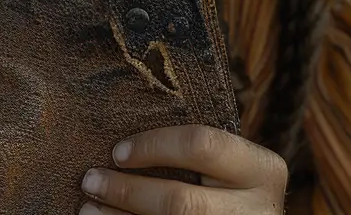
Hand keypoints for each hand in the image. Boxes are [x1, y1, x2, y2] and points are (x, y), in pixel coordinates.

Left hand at [79, 125, 286, 213]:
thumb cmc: (231, 187)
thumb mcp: (229, 165)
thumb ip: (194, 151)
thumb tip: (119, 143)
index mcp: (263, 169)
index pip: (202, 144)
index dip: (154, 146)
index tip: (117, 152)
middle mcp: (259, 211)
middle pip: (181, 202)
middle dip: (127, 191)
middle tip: (89, 181)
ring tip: (88, 210)